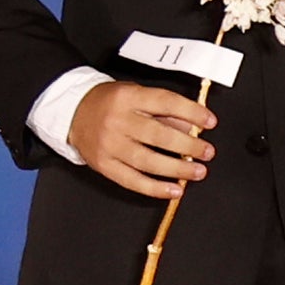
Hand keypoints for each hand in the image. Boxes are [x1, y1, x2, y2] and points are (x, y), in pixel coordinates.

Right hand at [69, 78, 215, 200]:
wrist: (73, 112)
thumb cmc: (110, 103)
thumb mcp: (137, 95)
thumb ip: (165, 111)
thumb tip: (193, 127)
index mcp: (128, 97)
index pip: (165, 102)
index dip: (191, 112)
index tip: (210, 122)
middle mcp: (117, 120)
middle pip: (158, 135)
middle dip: (188, 145)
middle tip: (208, 152)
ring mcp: (109, 145)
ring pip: (147, 161)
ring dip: (177, 169)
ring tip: (198, 172)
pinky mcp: (104, 165)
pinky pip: (132, 180)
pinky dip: (156, 188)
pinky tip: (174, 189)